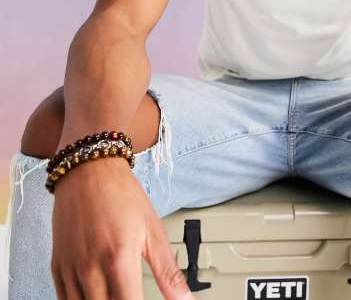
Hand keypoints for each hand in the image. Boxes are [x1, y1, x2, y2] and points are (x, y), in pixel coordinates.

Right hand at [51, 156, 196, 299]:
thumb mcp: (153, 229)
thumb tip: (186, 298)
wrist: (89, 170)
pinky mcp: (57, 267)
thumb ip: (169, 271)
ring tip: (118, 295)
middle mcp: (91, 269)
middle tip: (133, 295)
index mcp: (119, 260)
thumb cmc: (121, 194)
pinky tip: (96, 296)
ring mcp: (71, 270)